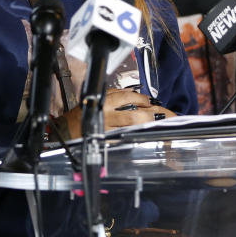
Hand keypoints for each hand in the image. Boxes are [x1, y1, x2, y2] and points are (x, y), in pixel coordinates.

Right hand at [59, 90, 174, 137]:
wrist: (66, 130)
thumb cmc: (82, 114)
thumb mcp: (97, 98)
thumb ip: (115, 95)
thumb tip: (137, 96)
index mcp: (104, 100)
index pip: (128, 97)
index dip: (143, 99)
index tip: (153, 102)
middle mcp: (106, 114)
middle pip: (135, 114)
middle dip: (154, 114)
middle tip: (169, 115)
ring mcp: (107, 129)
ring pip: (132, 126)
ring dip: (149, 124)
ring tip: (161, 124)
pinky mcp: (106, 140)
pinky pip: (125, 138)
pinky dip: (137, 136)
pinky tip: (146, 136)